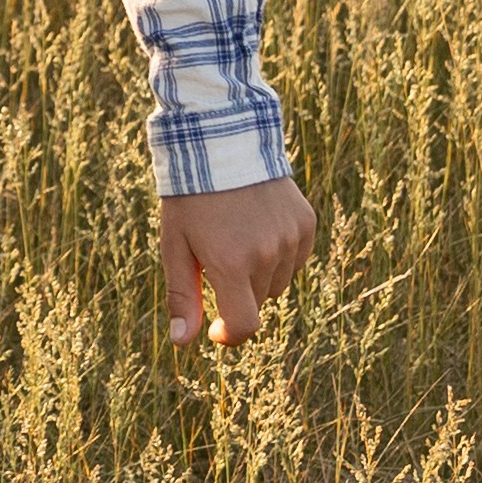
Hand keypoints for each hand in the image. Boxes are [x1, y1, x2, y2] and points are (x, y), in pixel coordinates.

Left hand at [161, 175, 314, 348]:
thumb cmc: (190, 197)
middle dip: (238, 291)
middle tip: (217, 256)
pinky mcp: (306, 223)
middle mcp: (267, 254)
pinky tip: (259, 226)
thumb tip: (183, 342)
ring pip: (278, 281)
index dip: (231, 334)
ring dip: (260, 273)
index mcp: (231, 264)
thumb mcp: (175, 244)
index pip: (245, 325)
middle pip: (258, 301)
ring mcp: (290, 238)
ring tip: (238, 236)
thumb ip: (182, 296)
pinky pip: (296, 258)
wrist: (221, 140)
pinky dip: (280, 254)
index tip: (219, 329)